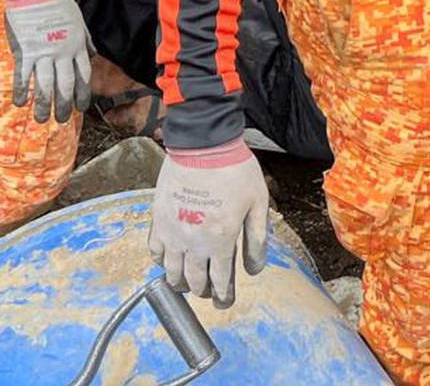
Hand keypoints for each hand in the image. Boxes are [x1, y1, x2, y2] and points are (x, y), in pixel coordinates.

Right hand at [4, 0, 92, 122]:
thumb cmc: (59, 5)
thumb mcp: (80, 22)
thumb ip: (85, 40)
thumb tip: (91, 54)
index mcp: (78, 45)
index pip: (83, 75)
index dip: (83, 93)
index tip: (82, 107)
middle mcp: (63, 53)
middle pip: (66, 84)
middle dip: (65, 104)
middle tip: (62, 120)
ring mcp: (44, 53)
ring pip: (46, 85)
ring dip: (44, 105)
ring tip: (43, 120)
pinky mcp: (26, 51)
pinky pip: (24, 76)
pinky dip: (22, 91)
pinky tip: (21, 103)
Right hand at [149, 137, 269, 307]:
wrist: (204, 145)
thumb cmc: (235, 170)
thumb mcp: (258, 201)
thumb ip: (256, 238)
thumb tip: (255, 270)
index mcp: (221, 239)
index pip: (220, 281)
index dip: (223, 296)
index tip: (225, 301)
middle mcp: (193, 242)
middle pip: (194, 281)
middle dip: (203, 291)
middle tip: (209, 291)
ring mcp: (172, 232)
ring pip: (171, 272)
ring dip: (181, 281)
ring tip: (189, 280)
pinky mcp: (158, 219)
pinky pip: (155, 251)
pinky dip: (162, 260)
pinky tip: (171, 258)